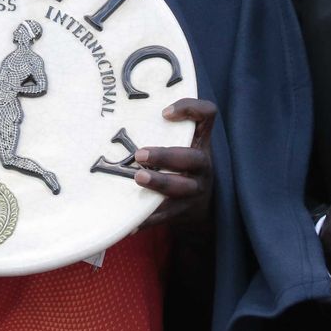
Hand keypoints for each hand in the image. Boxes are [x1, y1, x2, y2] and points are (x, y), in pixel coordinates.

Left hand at [136, 98, 215, 230]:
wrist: (200, 209)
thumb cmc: (182, 167)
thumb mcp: (183, 145)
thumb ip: (165, 130)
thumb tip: (122, 113)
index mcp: (201, 143)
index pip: (207, 115)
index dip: (191, 109)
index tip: (164, 113)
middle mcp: (203, 165)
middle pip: (193, 158)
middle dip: (166, 156)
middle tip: (140, 155)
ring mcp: (195, 190)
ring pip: (182, 188)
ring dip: (159, 182)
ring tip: (138, 178)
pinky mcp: (183, 212)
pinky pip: (165, 216)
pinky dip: (148, 218)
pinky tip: (132, 222)